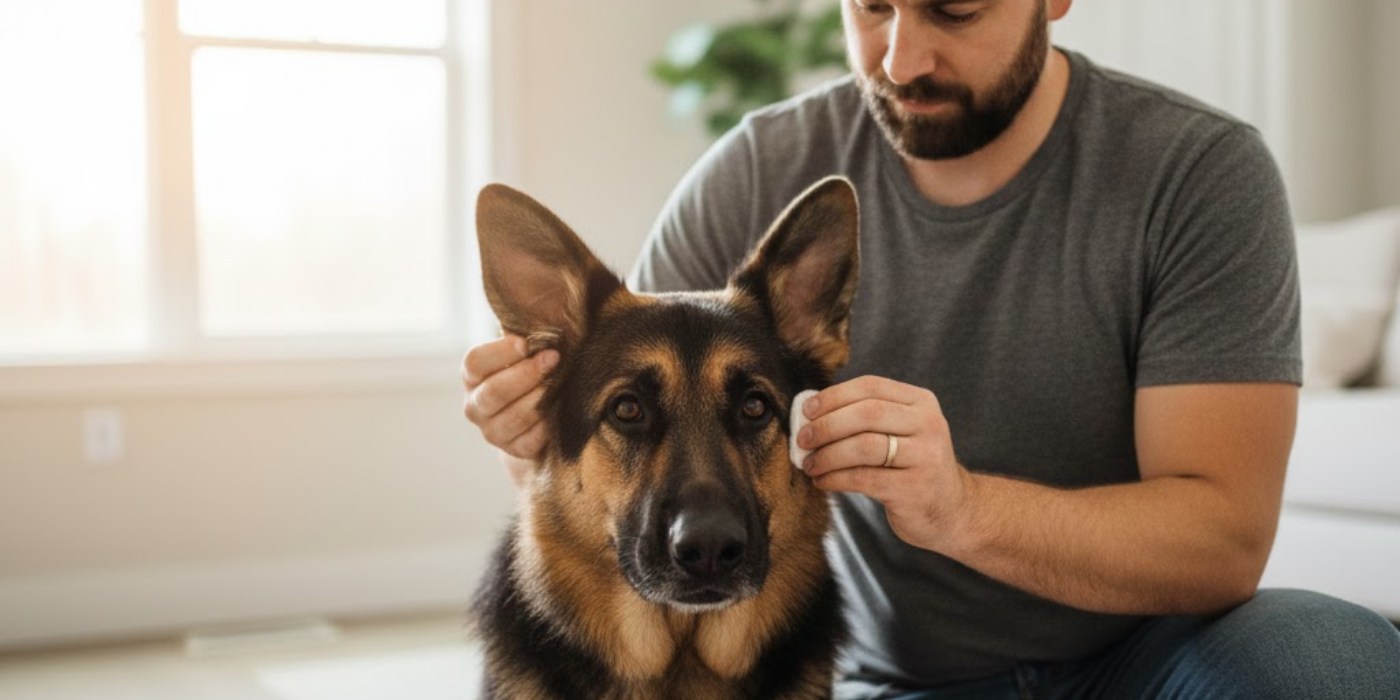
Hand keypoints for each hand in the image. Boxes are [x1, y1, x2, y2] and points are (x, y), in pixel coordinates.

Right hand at [462, 335, 558, 459]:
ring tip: (559, 383)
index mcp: (472, 377)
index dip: (500, 352)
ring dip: (540, 398)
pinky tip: (558, 410)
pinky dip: (547, 424)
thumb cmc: (528, 374)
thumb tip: (542, 326)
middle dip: (528, 373)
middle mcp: (475, 406)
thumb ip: (524, 342)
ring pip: (515, 416)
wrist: (533, 419)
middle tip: (553, 358)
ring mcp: (492, 432)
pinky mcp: (513, 450)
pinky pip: (531, 439)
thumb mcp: (520, 355)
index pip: (475, 362)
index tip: (526, 344)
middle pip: (495, 391)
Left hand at [797, 375, 975, 552]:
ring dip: (827, 455)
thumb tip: (810, 412)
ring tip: (810, 464)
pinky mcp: (915, 488)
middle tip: (803, 439)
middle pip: (866, 414)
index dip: (833, 396)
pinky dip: (835, 479)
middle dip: (826, 426)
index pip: (870, 387)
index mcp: (922, 402)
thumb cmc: (912, 466)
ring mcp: (926, 456)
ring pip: (863, 446)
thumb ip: (866, 417)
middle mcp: (929, 424)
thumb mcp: (902, 432)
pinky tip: (822, 482)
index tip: (806, 410)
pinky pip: (864, 478)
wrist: (951, 510)